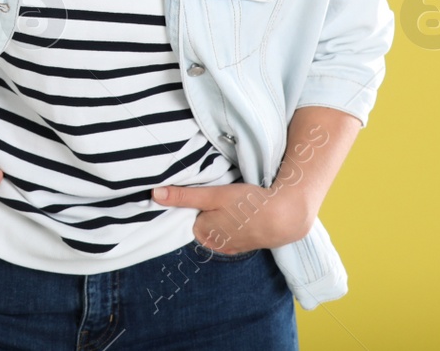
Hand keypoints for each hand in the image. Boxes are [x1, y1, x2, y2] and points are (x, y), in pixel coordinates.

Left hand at [150, 180, 312, 254]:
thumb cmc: (248, 204)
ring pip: (218, 227)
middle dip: (209, 210)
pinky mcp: (246, 246)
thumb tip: (154, 195)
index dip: (198, 201)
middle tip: (225, 197)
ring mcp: (231, 247)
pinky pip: (232, 233)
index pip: (189, 213)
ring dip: (223, 217)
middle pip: (202, 221)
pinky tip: (244, 215)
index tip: (208, 192)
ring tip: (236, 205)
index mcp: (202, 232)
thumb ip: (184, 196)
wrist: (285, 217)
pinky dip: (235, 224)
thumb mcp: (213, 195)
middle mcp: (214, 244)